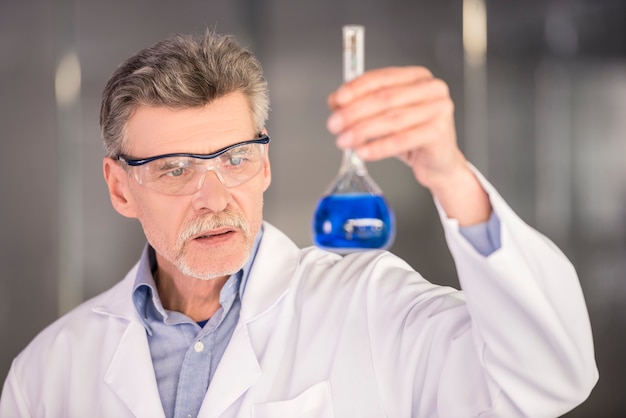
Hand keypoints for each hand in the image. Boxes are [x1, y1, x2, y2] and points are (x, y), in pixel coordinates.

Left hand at [326, 66, 490, 224]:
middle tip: (334, 124)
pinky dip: (379, 147)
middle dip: (354, 112)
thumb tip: (335, 102)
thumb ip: (362, 104)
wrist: (439, 162)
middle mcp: (432, 89)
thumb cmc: (413, 136)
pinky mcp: (439, 132)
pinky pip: (402, 140)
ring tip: (344, 140)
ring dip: (362, 131)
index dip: (355, 89)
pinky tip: (363, 152)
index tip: (336, 100)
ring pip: (391, 119)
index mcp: (417, 77)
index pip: (381, 78)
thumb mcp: (385, 116)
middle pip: (384, 98)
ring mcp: (439, 109)